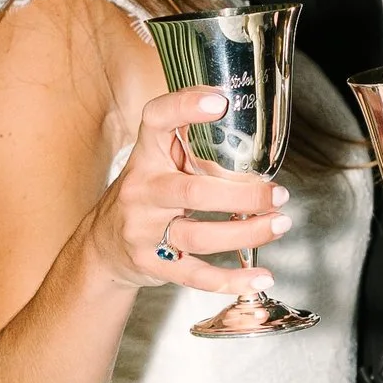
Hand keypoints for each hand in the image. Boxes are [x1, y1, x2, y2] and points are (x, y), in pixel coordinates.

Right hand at [91, 85, 290, 299]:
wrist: (103, 246)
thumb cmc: (146, 197)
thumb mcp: (159, 165)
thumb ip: (198, 154)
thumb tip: (259, 158)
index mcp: (146, 156)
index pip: (156, 121)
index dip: (184, 107)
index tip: (220, 102)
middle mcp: (142, 191)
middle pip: (193, 192)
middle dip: (242, 195)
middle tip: (277, 194)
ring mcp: (144, 230)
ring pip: (199, 235)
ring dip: (247, 233)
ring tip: (279, 224)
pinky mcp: (153, 264)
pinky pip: (196, 275)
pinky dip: (232, 280)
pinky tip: (260, 278)